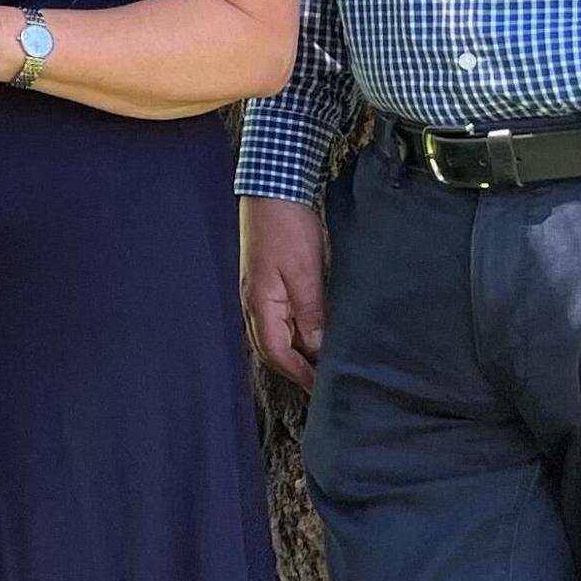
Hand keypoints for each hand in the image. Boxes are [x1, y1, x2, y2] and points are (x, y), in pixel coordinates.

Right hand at [242, 194, 328, 387]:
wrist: (273, 189)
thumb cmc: (285, 228)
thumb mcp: (305, 273)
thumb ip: (311, 313)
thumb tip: (319, 349)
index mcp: (260, 304)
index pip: (277, 354)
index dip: (301, 375)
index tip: (324, 390)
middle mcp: (255, 304)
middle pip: (273, 350)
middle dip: (297, 371)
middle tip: (325, 386)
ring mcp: (260, 293)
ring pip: (278, 335)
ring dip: (298, 354)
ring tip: (324, 365)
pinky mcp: (269, 283)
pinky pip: (282, 319)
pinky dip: (298, 334)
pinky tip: (316, 334)